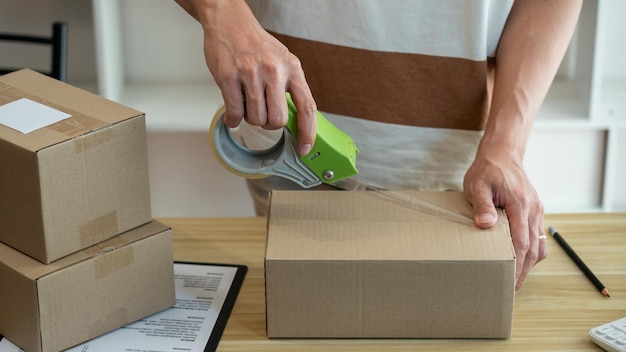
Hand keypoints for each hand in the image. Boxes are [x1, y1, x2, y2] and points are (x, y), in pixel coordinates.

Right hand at [196, 0, 316, 154]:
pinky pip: (234, 112)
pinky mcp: (229, 77)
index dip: (308, 132)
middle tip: (262, 115)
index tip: (304, 148)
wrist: (230, 22)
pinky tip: (233, 113)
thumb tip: (297, 118)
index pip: (307, 107)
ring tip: (246, 104)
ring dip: (250, 119)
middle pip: (277, 120)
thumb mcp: (283, 61)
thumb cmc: (256, 44)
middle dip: (269, 124)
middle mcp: (274, 70)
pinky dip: (233, 119)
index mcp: (292, 68)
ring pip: (255, 118)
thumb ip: (290, 87)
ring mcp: (251, 74)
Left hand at [463, 150, 546, 291]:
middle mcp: (533, 208)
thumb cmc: (487, 169)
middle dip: (523, 270)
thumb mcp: (477, 185)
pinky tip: (520, 259)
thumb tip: (485, 225)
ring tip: (515, 278)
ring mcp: (536, 209)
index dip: (516, 265)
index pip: (521, 242)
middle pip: (532, 248)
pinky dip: (531, 250)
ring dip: (528, 263)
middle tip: (511, 288)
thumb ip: (482, 205)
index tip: (510, 281)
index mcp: (519, 203)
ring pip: (538, 244)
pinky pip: (537, 235)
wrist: (502, 153)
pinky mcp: (535, 209)